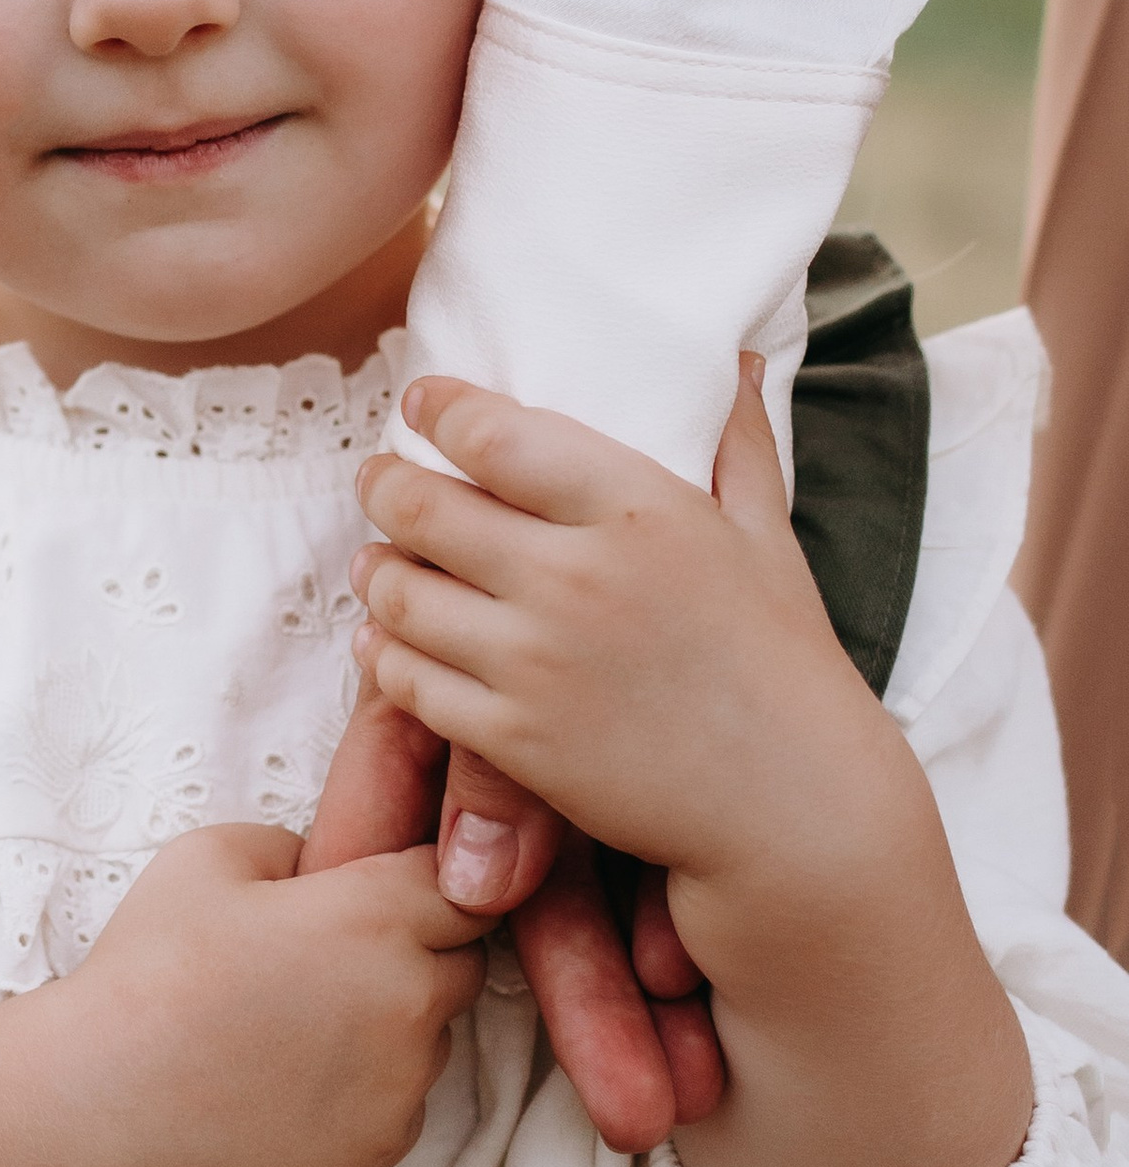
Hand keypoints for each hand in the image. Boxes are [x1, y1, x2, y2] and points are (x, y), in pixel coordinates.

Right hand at [62, 822, 492, 1166]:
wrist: (107, 1101)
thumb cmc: (150, 972)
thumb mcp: (207, 856)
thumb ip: (295, 844)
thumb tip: (326, 866)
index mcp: (376, 916)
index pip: (461, 885)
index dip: (421, 885)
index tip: (382, 895)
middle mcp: (410, 997)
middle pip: (463, 961)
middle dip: (418, 952)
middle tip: (333, 960)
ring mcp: (404, 1080)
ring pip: (433, 1035)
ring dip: (392, 1023)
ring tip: (297, 1027)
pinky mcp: (385, 1145)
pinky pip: (402, 1101)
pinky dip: (365, 1088)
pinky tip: (290, 1081)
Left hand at [348, 361, 1030, 1166]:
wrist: (791, 808)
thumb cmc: (784, 665)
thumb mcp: (768, 538)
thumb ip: (738, 443)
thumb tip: (739, 358)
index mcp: (637, 508)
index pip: (492, 432)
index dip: (439, 410)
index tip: (423, 404)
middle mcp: (575, 576)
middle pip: (419, 506)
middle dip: (384, 485)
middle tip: (378, 481)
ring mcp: (535, 661)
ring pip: (397, 594)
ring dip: (375, 572)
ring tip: (378, 564)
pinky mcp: (511, 739)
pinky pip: (405, 680)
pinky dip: (384, 656)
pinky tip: (391, 643)